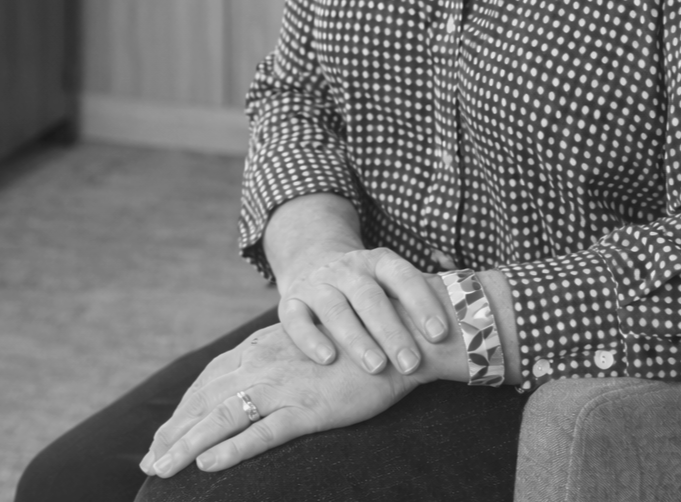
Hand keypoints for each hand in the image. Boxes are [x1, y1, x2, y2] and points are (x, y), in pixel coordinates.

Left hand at [141, 321, 421, 478]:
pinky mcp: (308, 409)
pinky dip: (231, 449)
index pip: (212, 379)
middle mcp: (266, 362)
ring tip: (161, 470)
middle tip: (148, 464)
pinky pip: (261, 432)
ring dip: (187, 445)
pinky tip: (208, 466)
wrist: (402, 340)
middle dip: (174, 432)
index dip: (184, 408)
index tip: (162, 436)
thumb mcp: (310, 348)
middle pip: (207, 399)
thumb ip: (281, 359)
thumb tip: (258, 382)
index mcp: (265, 346)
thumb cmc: (360, 345)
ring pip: (222, 418)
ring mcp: (285, 386)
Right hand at [278, 246, 450, 375]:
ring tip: (376, 367)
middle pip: (370, 297)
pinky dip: (311, 338)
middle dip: (393, 332)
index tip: (440, 335)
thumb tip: (468, 324)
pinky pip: (296, 319)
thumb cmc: (368, 287)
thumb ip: (417, 299)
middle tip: (413, 363)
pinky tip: (327, 360)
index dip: (422, 304)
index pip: (403, 277)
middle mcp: (348, 268)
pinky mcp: (291, 300)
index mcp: (378, 262)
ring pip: (335, 308)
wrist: (314, 262)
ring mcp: (318, 283)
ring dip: (357, 338)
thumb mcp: (390, 283)